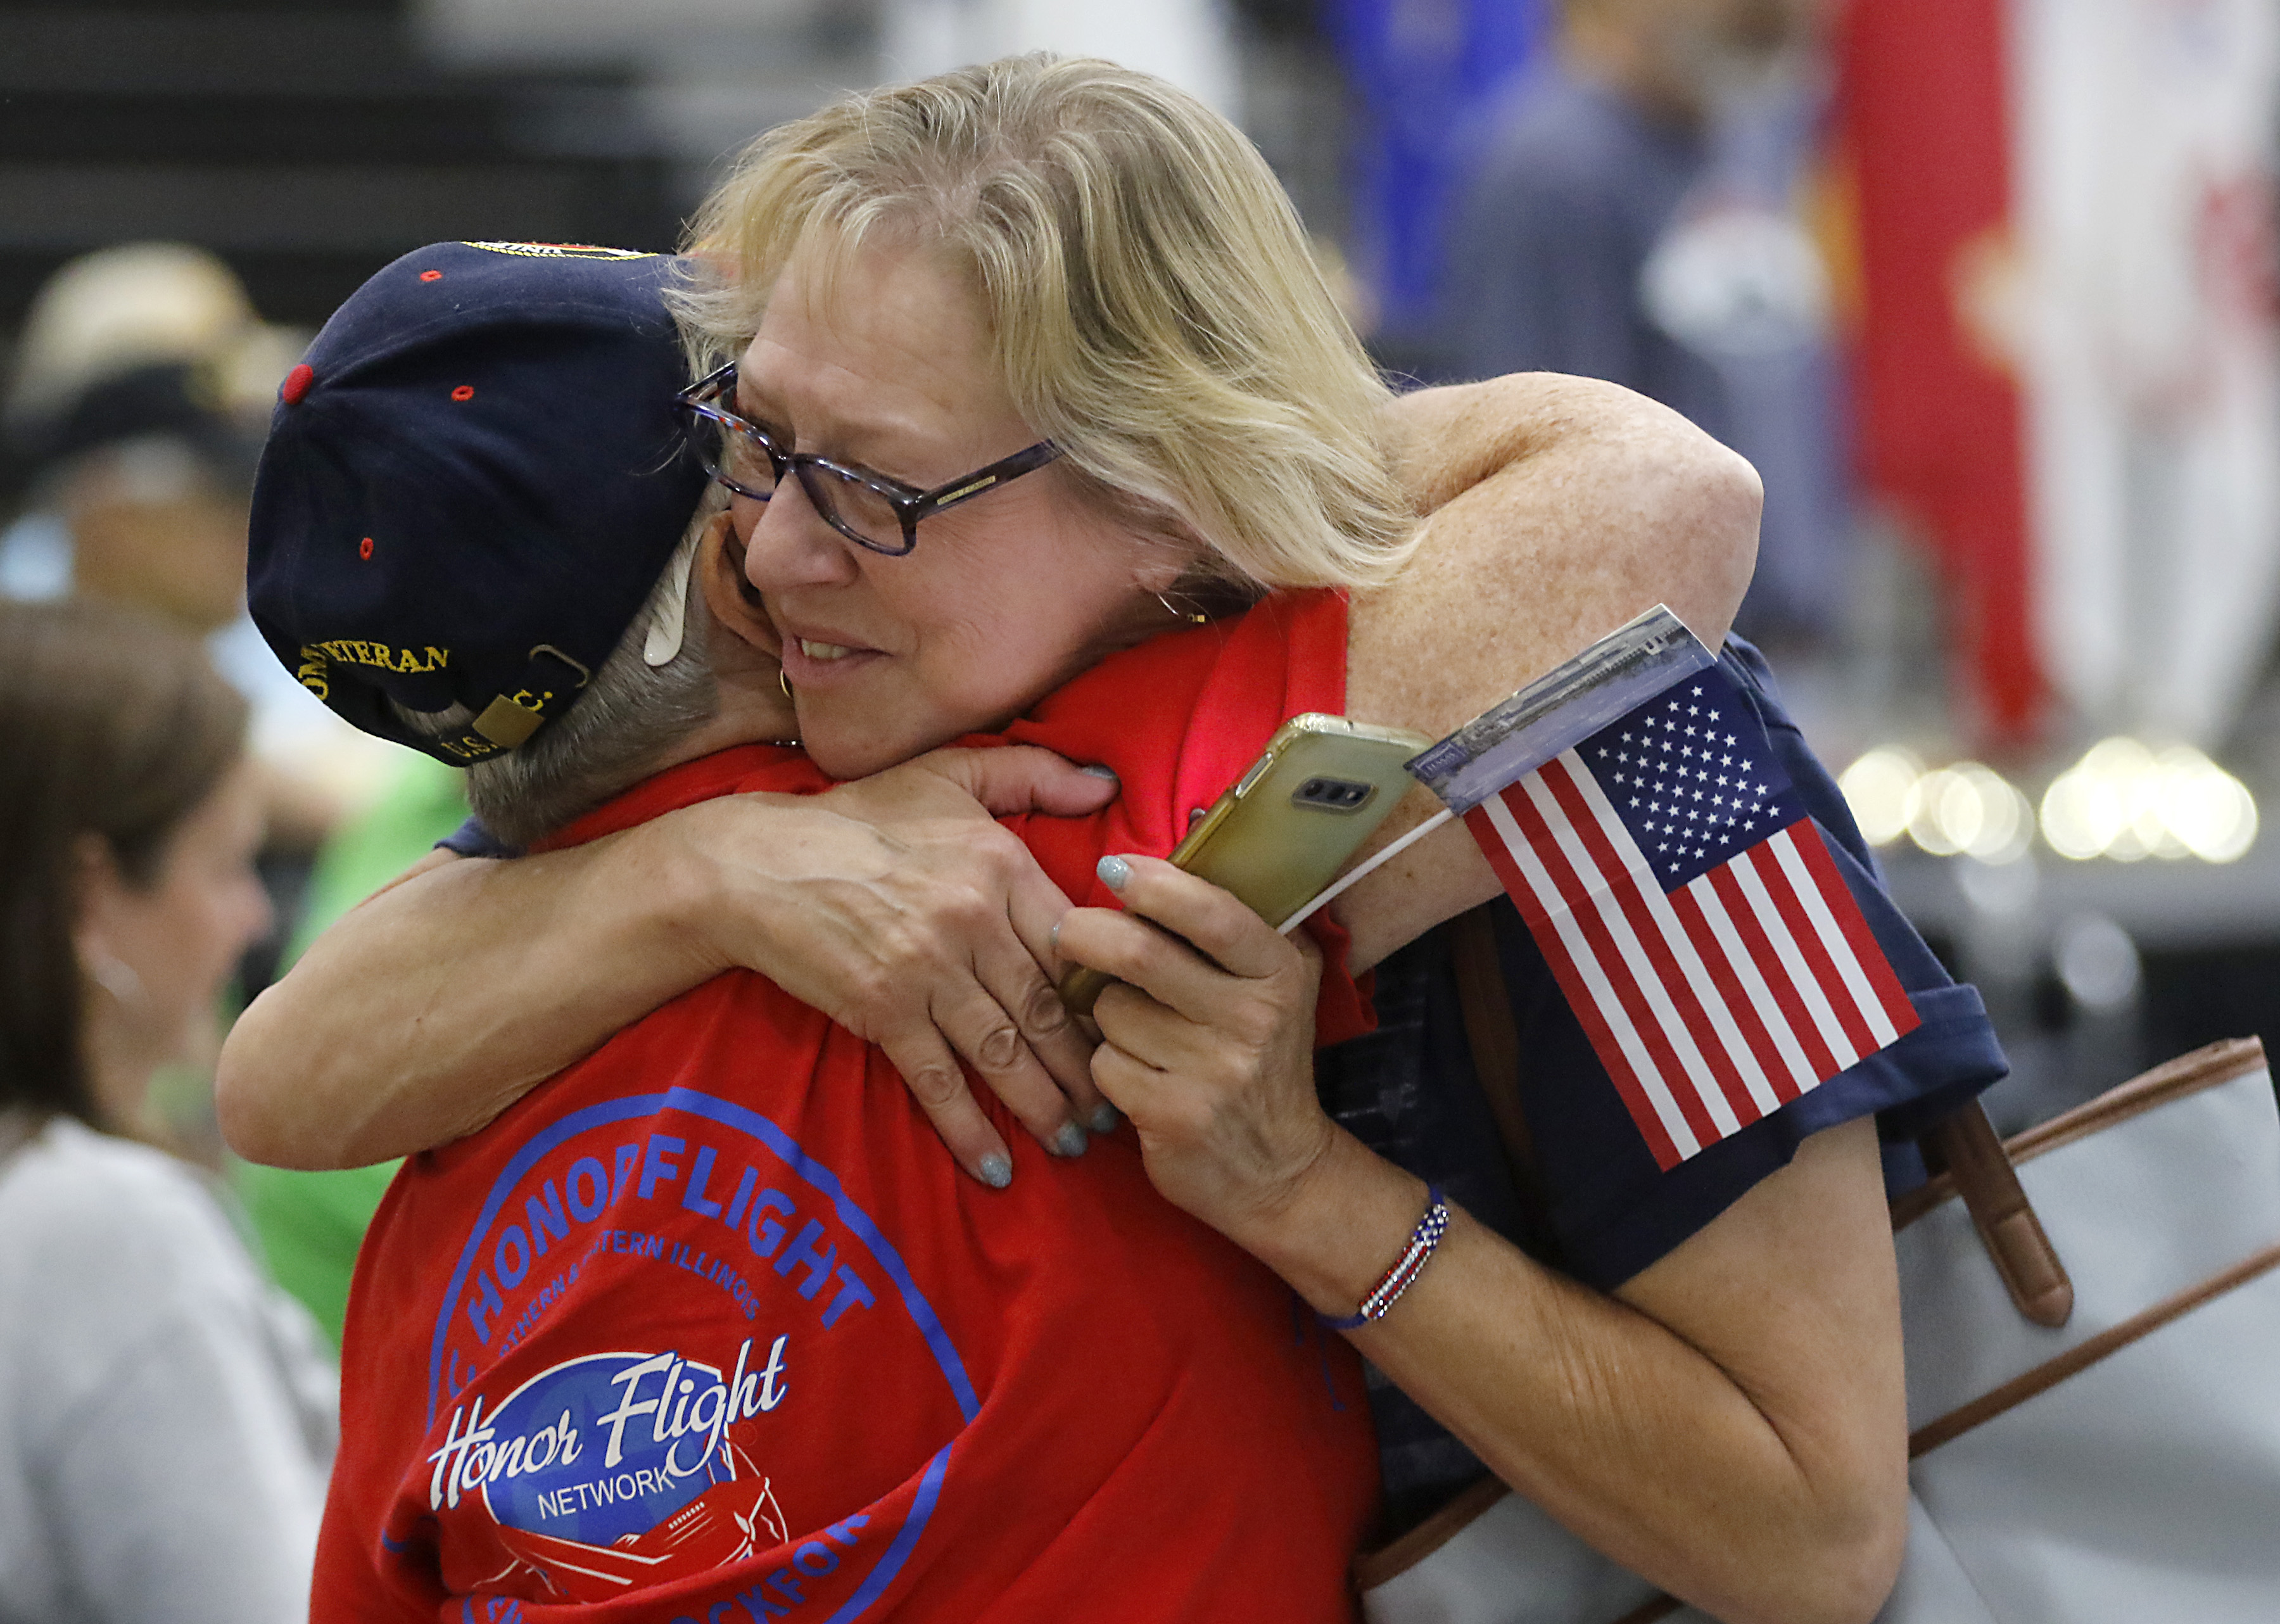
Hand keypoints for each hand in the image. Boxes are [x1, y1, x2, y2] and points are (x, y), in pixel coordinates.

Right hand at [666, 746, 1117, 1184]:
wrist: (758, 862)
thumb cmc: (859, 817)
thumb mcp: (949, 773)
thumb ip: (1031, 773)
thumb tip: (1105, 783)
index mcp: (999, 863)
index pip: (1074, 940)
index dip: (1108, 993)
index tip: (1136, 1029)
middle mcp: (972, 919)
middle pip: (1048, 1009)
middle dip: (1088, 1069)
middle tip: (1117, 1111)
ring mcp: (926, 970)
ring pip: (1004, 1051)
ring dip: (1043, 1107)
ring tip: (1074, 1144)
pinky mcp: (881, 1010)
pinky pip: (937, 1079)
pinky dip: (968, 1128)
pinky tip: (995, 1167)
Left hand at [1053, 854, 1338, 1245]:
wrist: (1281, 1172)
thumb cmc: (1262, 1060)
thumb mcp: (1275, 987)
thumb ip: (1230, 928)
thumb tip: (1155, 862)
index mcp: (1280, 972)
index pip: (1210, 911)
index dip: (1153, 883)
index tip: (1113, 870)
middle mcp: (1254, 1018)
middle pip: (1140, 955)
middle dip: (1087, 936)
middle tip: (1065, 932)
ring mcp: (1214, 1071)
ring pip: (1111, 1012)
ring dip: (1102, 1015)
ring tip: (1133, 1030)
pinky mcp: (1174, 1117)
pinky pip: (1104, 1065)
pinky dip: (1105, 1066)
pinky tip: (1136, 1078)